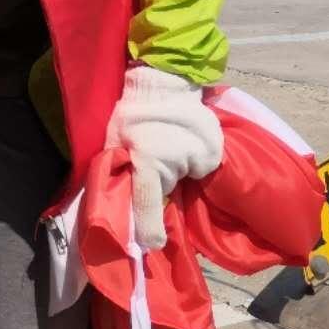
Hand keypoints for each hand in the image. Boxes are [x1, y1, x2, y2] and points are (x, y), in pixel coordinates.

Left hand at [108, 67, 223, 250]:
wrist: (165, 84)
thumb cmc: (133, 113)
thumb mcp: (114, 140)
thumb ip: (116, 168)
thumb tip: (115, 199)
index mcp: (148, 158)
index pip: (147, 198)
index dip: (148, 224)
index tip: (152, 245)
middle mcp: (176, 159)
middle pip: (166, 187)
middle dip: (157, 182)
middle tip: (150, 159)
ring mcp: (199, 155)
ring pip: (183, 176)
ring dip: (175, 169)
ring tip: (167, 145)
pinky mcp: (214, 152)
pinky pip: (198, 167)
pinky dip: (191, 160)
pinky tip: (182, 143)